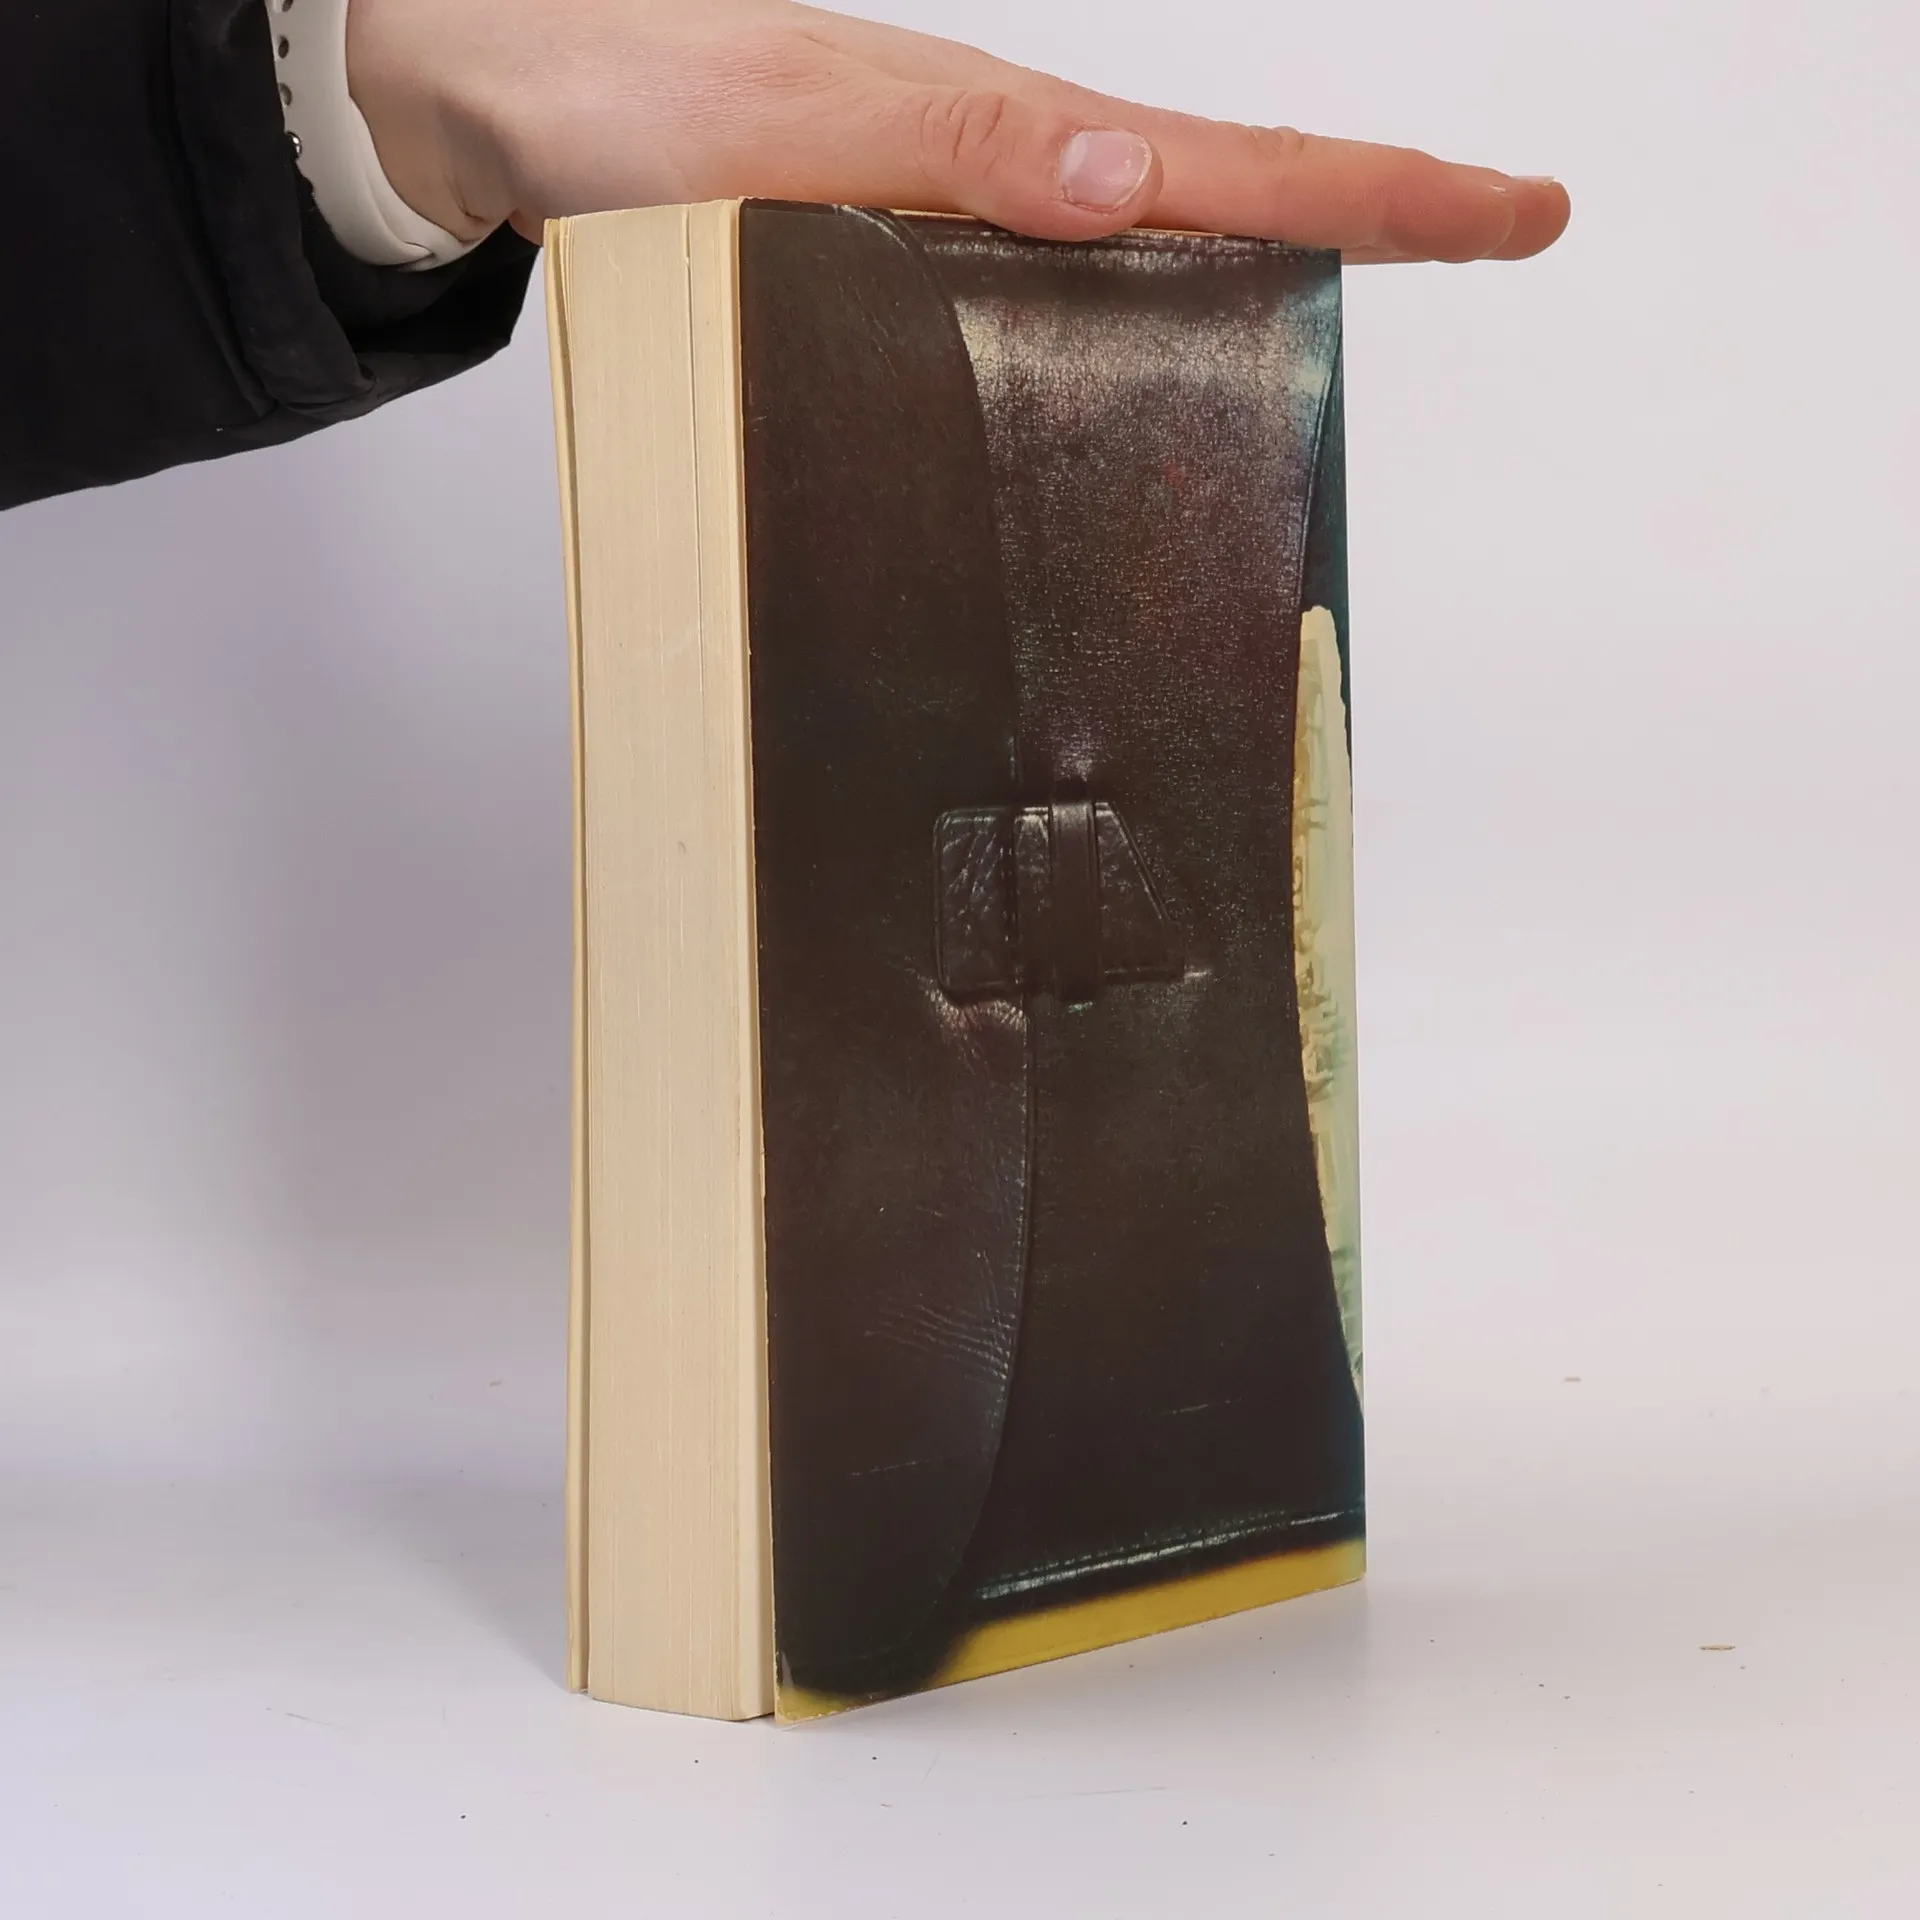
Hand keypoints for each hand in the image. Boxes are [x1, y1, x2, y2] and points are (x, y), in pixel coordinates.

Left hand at [347, 0, 1569, 263]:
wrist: (479, 98)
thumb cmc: (604, 96)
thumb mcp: (780, 124)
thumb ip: (952, 152)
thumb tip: (1130, 178)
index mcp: (998, 136)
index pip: (1227, 164)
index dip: (1379, 191)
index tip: (1514, 210)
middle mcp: (993, 176)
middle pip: (1222, 192)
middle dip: (1369, 213)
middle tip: (1499, 231)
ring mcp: (949, 220)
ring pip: (1144, 245)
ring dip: (1267, 265)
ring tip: (1377, 292)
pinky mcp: (890, 264)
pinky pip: (1045, 294)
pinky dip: (1129, 319)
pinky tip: (1145, 367)